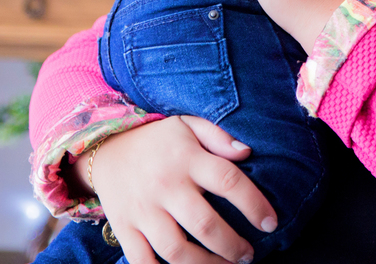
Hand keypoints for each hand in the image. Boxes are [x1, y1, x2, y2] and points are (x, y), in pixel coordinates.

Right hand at [79, 116, 276, 263]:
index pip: (228, 181)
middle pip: (205, 224)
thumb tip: (247, 152)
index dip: (254, 204)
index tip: (271, 222)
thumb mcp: (188, 125)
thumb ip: (219, 138)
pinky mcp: (124, 228)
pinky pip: (142, 261)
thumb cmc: (157, 140)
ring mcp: (143, 210)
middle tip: (249, 255)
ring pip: (176, 250)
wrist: (104, 148)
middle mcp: (165, 186)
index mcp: (186, 159)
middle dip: (233, 246)